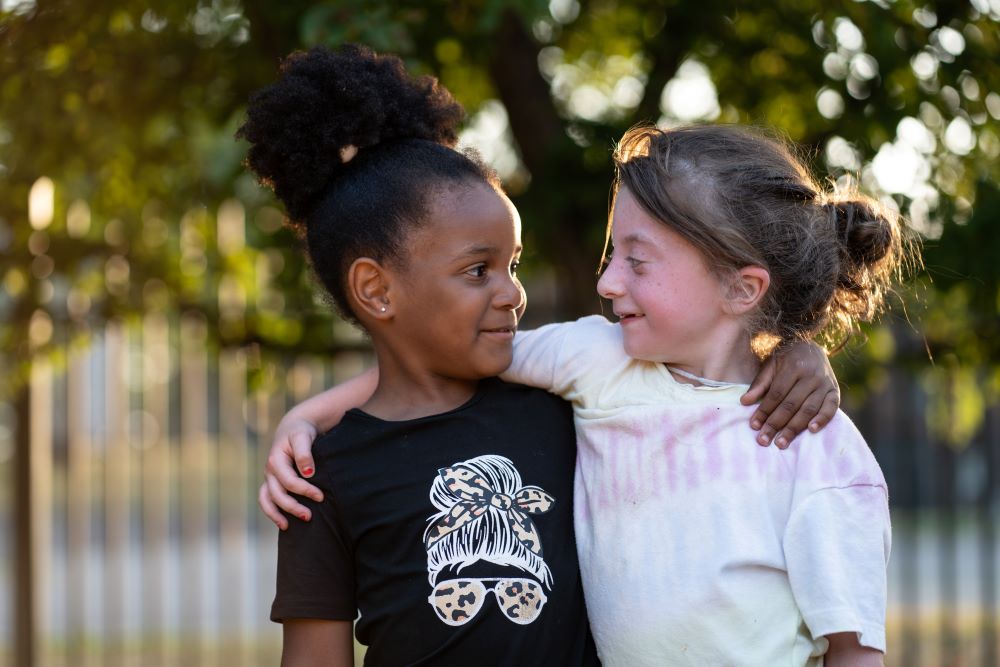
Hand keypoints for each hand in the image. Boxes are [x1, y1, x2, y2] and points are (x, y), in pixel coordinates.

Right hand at [259, 415, 322, 529]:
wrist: (294, 427)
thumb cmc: (300, 432)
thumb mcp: (303, 437)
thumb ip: (304, 454)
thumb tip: (308, 473)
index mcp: (275, 459)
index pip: (288, 481)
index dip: (304, 490)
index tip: (321, 496)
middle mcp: (269, 470)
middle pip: (277, 494)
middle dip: (292, 506)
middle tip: (309, 516)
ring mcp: (269, 477)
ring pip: (266, 499)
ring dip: (276, 514)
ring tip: (288, 526)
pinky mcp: (272, 482)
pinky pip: (266, 500)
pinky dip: (272, 511)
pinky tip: (283, 522)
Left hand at [740, 341, 839, 448]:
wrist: (810, 345)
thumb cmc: (786, 358)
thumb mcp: (770, 364)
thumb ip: (759, 383)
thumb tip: (744, 402)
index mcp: (793, 367)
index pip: (776, 394)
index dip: (764, 411)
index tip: (754, 426)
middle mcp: (811, 376)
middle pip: (791, 405)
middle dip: (776, 424)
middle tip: (764, 440)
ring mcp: (825, 384)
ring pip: (808, 409)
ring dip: (794, 428)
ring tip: (781, 443)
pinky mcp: (835, 391)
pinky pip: (831, 408)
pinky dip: (822, 420)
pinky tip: (811, 431)